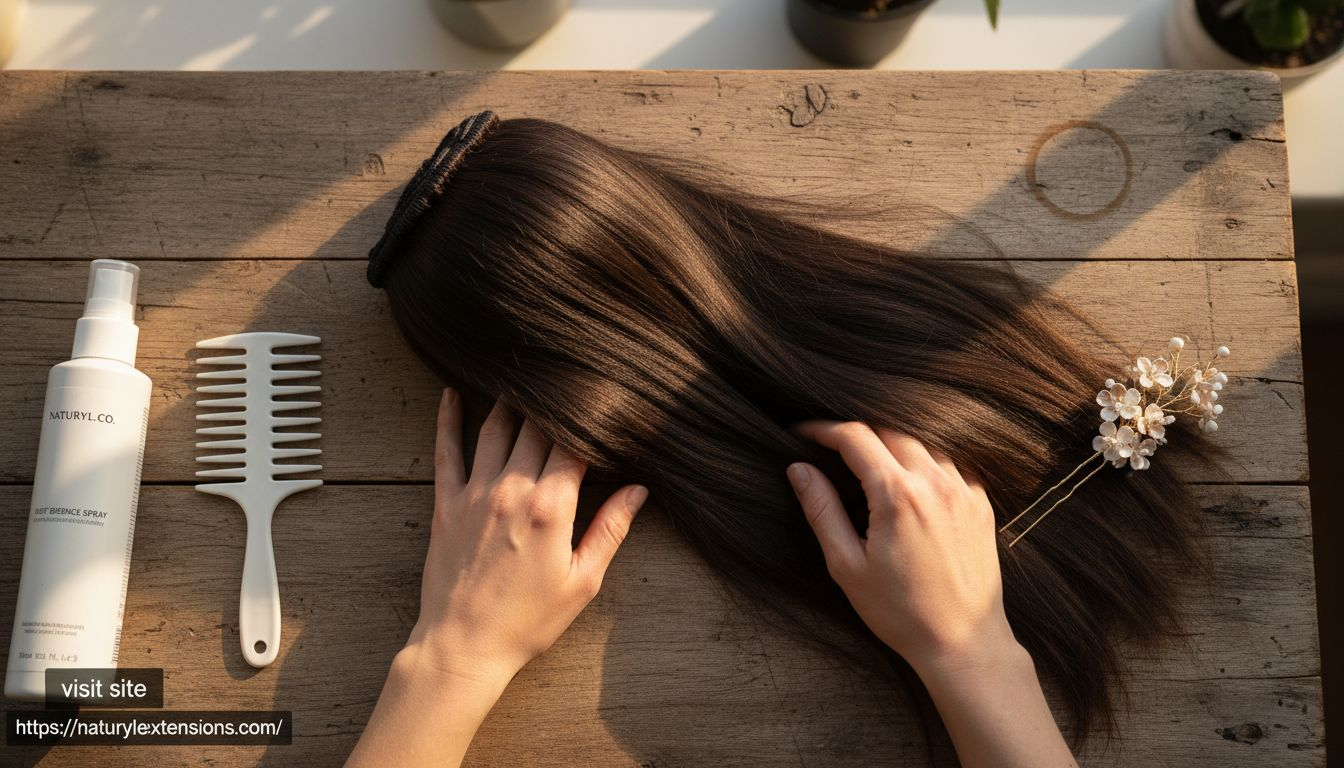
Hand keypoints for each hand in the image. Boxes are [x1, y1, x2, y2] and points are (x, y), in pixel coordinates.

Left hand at [405, 388, 648, 686]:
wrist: (464, 646)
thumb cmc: (528, 621)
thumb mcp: (583, 581)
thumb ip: (611, 529)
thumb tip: (638, 489)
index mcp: (552, 506)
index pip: (576, 442)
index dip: (592, 417)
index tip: (604, 399)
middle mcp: (513, 488)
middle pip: (537, 425)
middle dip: (555, 400)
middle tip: (568, 377)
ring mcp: (475, 492)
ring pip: (496, 427)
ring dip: (512, 400)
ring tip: (524, 377)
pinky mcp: (446, 502)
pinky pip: (447, 449)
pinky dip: (449, 419)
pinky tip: (453, 394)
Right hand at [786, 421, 1014, 674]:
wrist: (962, 643)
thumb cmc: (900, 612)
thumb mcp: (847, 565)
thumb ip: (822, 510)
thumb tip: (799, 470)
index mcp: (897, 495)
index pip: (855, 437)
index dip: (824, 429)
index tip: (803, 432)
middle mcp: (934, 483)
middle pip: (890, 431)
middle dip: (858, 435)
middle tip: (833, 449)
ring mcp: (963, 491)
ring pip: (922, 444)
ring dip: (893, 447)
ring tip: (871, 468)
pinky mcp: (981, 505)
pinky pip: (950, 466)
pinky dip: (926, 465)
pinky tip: (911, 488)